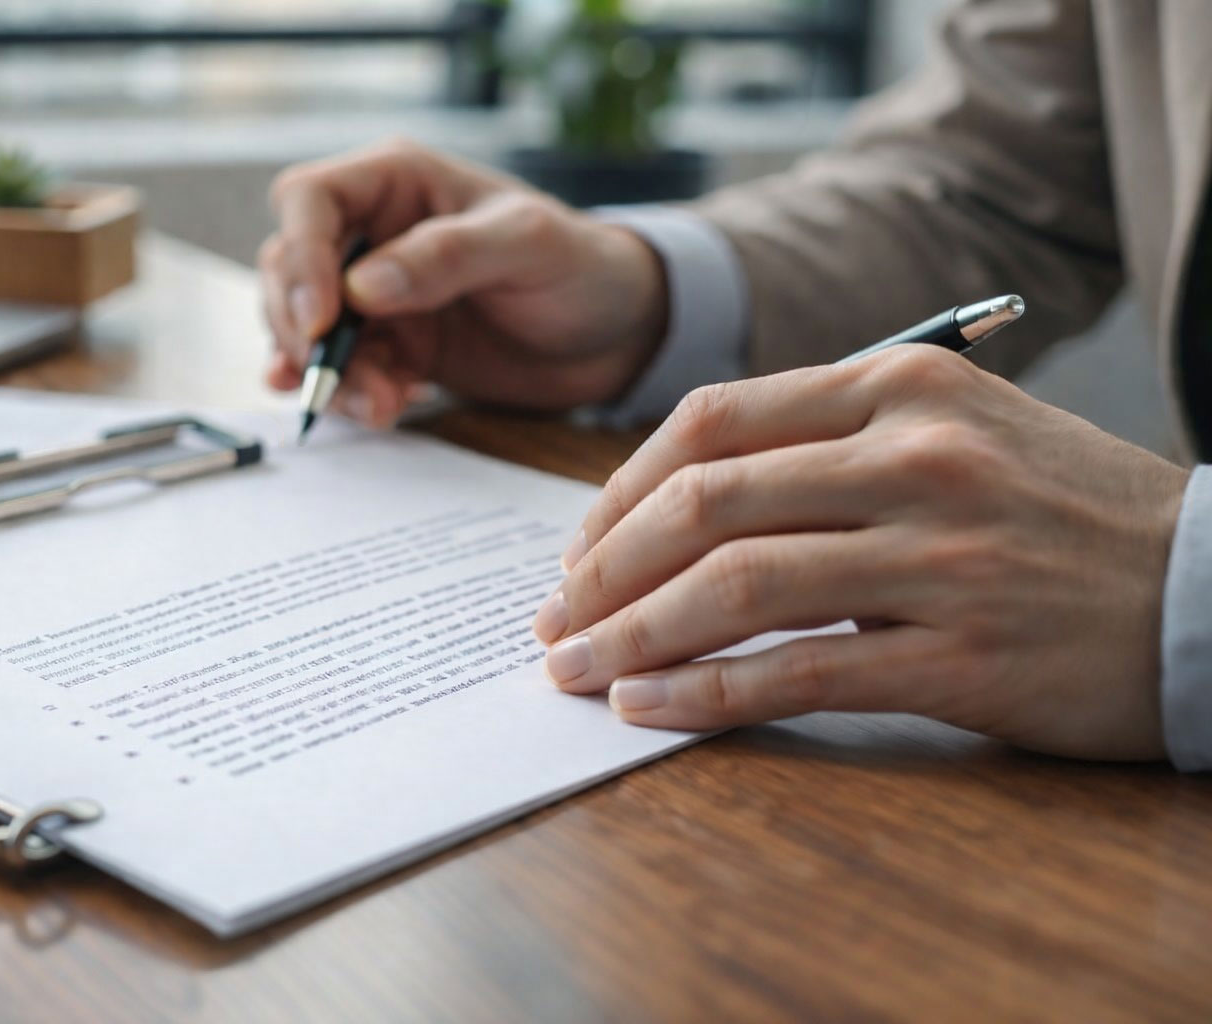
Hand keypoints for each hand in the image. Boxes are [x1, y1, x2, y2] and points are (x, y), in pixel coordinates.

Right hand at [259, 138, 668, 425]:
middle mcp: (374, 233)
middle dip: (300, 326)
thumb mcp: (528, 246)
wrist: (617, 334)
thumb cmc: (582, 265)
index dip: (301, 257)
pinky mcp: (391, 347)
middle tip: (332, 375)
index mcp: (398, 181)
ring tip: (377, 405)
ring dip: (325, 372)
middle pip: (289, 268)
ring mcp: (377, 295)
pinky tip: (364, 409)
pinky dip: (342, 393)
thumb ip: (447, 256)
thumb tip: (362, 285)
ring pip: (306, 327)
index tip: (322, 319)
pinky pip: (341, 369)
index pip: (310, 201)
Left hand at [532, 346, 1191, 760]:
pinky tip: (649, 708)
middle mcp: (915, 457)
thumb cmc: (1067, 512)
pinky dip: (704, 693)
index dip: (620, 489)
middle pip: (704, 501)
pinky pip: (798, 672)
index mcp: (901, 387)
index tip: (580, 547)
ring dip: (632, 634)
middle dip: (603, 568)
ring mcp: (940, 556)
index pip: (712, 422)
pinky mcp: (964, 656)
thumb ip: (831, 443)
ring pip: (735, 586)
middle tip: (557, 618)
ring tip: (576, 670)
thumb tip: (684, 502)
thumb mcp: (960, 429)